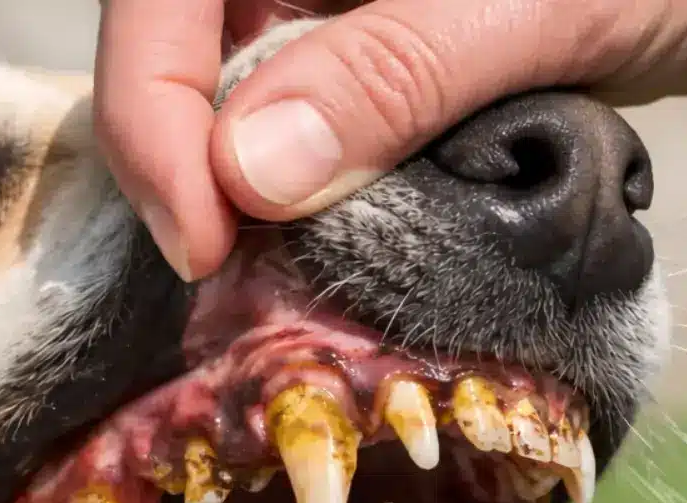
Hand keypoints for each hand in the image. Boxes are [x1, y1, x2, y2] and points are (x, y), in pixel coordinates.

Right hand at [93, 0, 686, 279]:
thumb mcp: (533, 8)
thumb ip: (390, 75)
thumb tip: (247, 171)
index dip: (153, 113)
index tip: (204, 239)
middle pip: (187, 53)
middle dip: (193, 168)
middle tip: (230, 288)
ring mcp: (351, 2)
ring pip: (248, 102)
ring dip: (252, 196)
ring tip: (278, 290)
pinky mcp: (397, 56)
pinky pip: (322, 129)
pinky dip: (320, 197)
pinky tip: (342, 257)